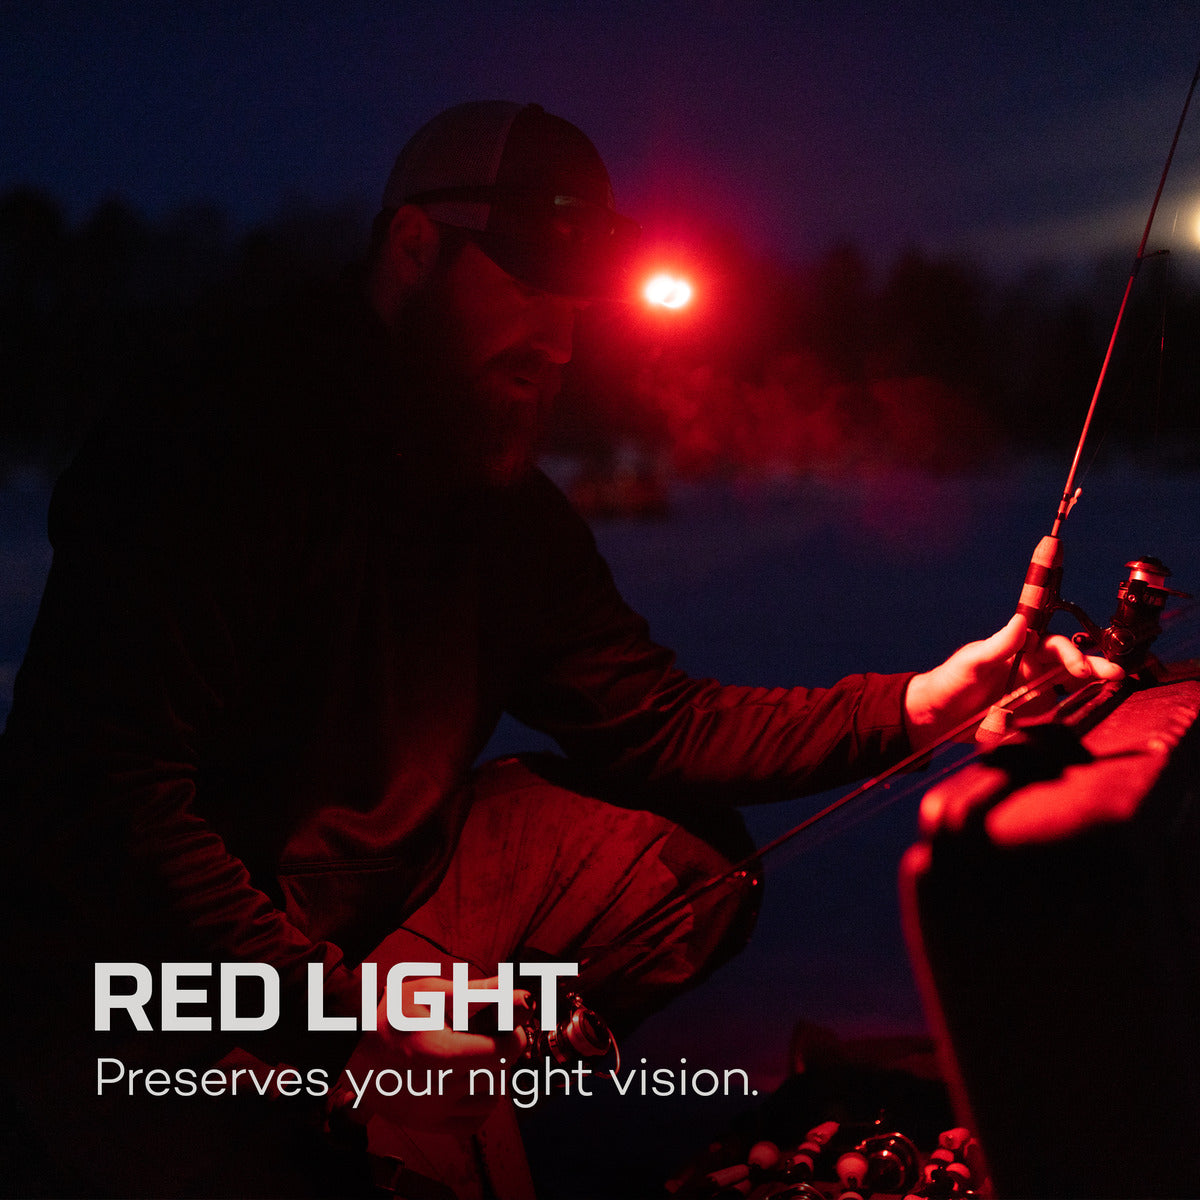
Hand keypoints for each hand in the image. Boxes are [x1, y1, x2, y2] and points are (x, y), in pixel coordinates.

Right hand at [334, 975, 527, 1133]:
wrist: (350, 1045)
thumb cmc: (394, 1011)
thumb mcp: (435, 991)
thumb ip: (483, 994)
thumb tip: (525, 998)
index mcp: (438, 1054)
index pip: (504, 1051)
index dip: (514, 1033)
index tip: (507, 1021)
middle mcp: (436, 1090)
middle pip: (499, 1073)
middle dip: (501, 1049)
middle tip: (486, 1030)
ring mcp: (431, 1112)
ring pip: (491, 1099)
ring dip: (493, 1076)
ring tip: (475, 1053)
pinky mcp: (427, 1124)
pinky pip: (473, 1122)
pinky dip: (480, 1103)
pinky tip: (469, 1080)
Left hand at [903, 614, 1123, 751]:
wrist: (936, 717)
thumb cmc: (950, 681)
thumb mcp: (972, 661)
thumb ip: (998, 645)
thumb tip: (1022, 621)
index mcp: (1020, 649)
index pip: (1054, 645)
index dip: (1070, 652)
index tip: (1079, 665)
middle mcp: (1033, 668)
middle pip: (1071, 664)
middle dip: (1096, 666)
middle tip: (1115, 674)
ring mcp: (1036, 693)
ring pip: (1072, 687)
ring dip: (1094, 686)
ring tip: (1116, 688)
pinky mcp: (1034, 716)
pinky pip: (1059, 713)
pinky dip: (1076, 712)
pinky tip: (1090, 713)